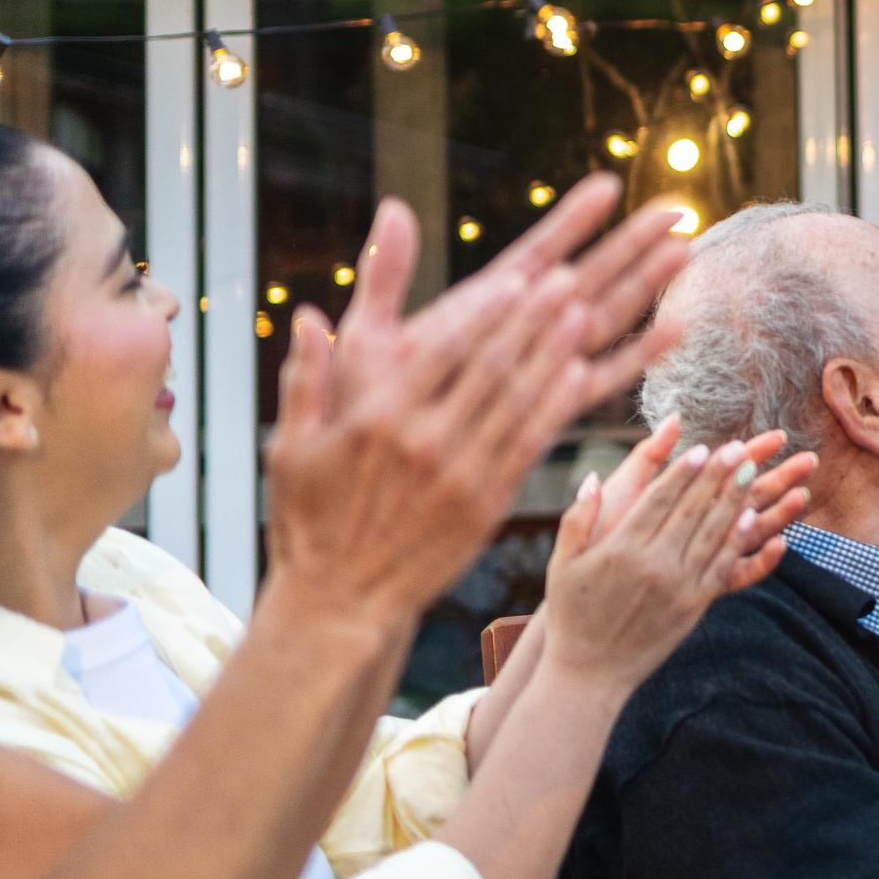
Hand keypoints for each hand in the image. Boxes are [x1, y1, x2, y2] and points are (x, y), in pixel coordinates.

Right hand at [263, 178, 699, 630]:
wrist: (340, 599)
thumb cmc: (310, 519)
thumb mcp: (292, 447)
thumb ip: (306, 376)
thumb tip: (304, 312)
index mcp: (378, 420)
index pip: (441, 354)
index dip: (485, 315)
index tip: (520, 279)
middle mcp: (424, 443)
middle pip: (489, 369)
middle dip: (532, 322)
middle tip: (572, 280)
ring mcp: (460, 475)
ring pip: (518, 403)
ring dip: (554, 355)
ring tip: (586, 312)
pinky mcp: (486, 505)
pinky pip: (529, 446)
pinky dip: (556, 408)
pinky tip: (582, 374)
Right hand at [537, 430, 812, 691]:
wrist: (590, 673)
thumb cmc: (572, 615)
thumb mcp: (562, 565)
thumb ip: (578, 520)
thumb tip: (590, 479)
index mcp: (620, 549)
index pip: (658, 500)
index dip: (682, 473)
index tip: (701, 448)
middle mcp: (653, 564)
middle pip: (693, 510)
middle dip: (717, 476)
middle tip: (738, 449)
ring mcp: (678, 586)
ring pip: (713, 533)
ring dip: (735, 500)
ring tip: (752, 472)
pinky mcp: (694, 606)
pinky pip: (722, 567)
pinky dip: (739, 541)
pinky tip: (752, 518)